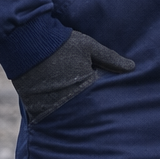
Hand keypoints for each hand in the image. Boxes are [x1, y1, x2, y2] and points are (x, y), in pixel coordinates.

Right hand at [12, 29, 134, 124]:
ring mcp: (49, 105)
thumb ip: (110, 58)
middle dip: (89, 110)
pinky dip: (53, 112)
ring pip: (65, 114)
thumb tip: (132, 67)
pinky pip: (47, 114)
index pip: (100, 100)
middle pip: (83, 110)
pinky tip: (60, 111)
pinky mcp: (33, 107)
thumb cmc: (62, 43)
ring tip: (79, 116)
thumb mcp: (90, 47)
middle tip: (100, 117)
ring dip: (71, 113)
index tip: (113, 105)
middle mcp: (67, 99)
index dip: (104, 100)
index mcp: (84, 86)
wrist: (27, 42)